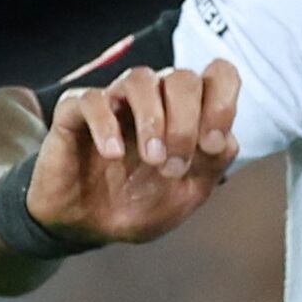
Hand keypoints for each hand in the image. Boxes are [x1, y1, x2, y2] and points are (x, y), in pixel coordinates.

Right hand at [32, 60, 243, 244]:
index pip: (218, 75)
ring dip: (152, 119)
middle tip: (174, 166)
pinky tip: (113, 154)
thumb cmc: (141, 204)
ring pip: (140, 78)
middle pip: (182, 77)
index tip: (213, 145)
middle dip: (186, 123)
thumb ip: (212, 165)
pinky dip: (106, 125)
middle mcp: (155, 98)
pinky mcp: (75, 110)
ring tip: (152, 159)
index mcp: (188, 112)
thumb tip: (226, 138)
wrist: (90, 225)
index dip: (223, 103)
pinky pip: (92, 99)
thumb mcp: (188, 193)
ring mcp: (115, 100)